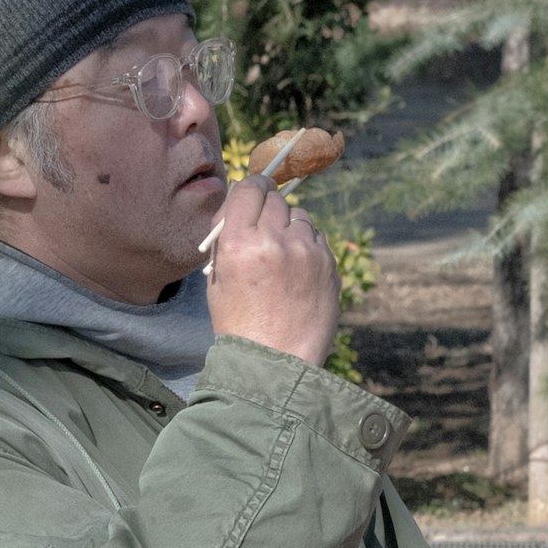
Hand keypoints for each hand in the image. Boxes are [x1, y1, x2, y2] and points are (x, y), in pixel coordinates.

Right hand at [204, 176, 339, 368]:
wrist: (276, 361)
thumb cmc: (239, 322)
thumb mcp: (217, 277)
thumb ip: (228, 236)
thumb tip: (241, 202)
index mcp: (240, 241)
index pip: (250, 189)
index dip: (253, 186)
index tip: (256, 189)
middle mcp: (275, 240)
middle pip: (276, 199)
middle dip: (269, 207)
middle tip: (265, 225)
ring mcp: (307, 253)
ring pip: (301, 217)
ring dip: (291, 226)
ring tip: (283, 254)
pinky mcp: (330, 266)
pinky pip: (318, 239)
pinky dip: (309, 246)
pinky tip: (299, 270)